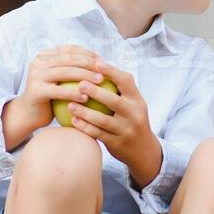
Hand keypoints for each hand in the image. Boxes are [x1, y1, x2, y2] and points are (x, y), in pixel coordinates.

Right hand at [4, 45, 107, 147]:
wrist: (29, 114)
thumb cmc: (51, 97)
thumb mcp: (60, 79)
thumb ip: (73, 69)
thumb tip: (102, 63)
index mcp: (45, 56)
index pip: (70, 49)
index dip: (88, 53)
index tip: (103, 61)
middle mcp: (39, 62)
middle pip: (69, 59)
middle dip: (89, 63)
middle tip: (105, 70)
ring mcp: (36, 75)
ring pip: (65, 72)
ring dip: (85, 76)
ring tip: (100, 82)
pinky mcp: (36, 90)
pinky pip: (59, 91)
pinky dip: (74, 93)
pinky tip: (86, 98)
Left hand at [62, 62, 162, 188]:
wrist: (143, 150)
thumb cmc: (132, 120)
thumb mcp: (134, 103)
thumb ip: (120, 89)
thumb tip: (98, 64)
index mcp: (138, 100)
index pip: (126, 81)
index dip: (111, 71)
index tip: (96, 63)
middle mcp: (134, 114)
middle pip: (113, 101)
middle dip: (95, 92)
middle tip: (79, 84)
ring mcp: (126, 130)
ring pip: (103, 120)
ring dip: (84, 112)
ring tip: (70, 104)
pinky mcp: (118, 143)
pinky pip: (98, 134)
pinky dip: (84, 127)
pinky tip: (73, 121)